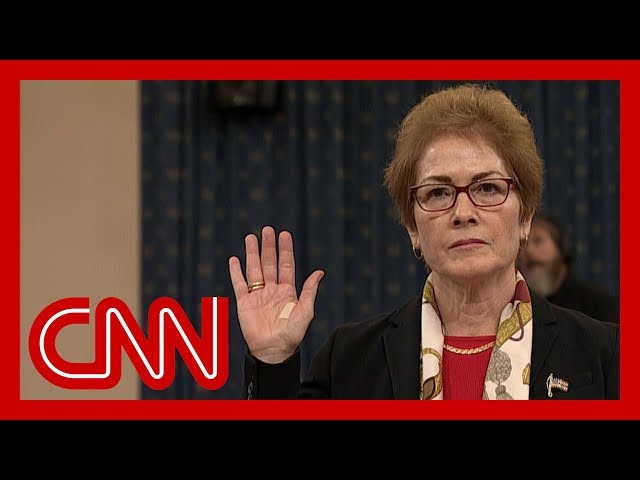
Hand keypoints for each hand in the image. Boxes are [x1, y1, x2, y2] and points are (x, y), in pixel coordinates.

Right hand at [228, 226, 324, 363]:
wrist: (274, 350)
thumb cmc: (292, 334)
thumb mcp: (306, 311)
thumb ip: (310, 291)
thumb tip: (320, 272)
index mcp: (287, 291)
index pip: (286, 265)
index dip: (285, 250)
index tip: (284, 234)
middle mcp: (272, 290)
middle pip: (269, 263)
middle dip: (268, 246)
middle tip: (267, 229)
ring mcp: (257, 295)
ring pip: (254, 269)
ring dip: (252, 253)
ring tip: (251, 237)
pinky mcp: (244, 303)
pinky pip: (239, 284)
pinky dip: (236, 271)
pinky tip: (235, 259)